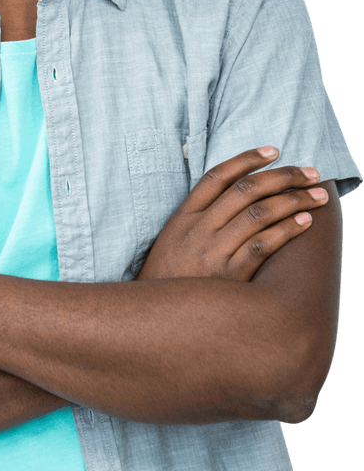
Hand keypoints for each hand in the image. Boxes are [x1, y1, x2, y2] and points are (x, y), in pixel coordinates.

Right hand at [136, 147, 328, 282]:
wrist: (153, 320)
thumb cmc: (167, 280)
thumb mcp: (171, 241)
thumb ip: (196, 217)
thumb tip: (227, 191)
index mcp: (183, 217)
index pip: (218, 176)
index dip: (247, 159)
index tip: (273, 150)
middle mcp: (198, 230)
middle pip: (246, 191)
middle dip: (283, 176)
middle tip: (310, 172)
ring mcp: (213, 252)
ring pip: (259, 214)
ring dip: (293, 200)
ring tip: (317, 195)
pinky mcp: (229, 277)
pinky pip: (262, 245)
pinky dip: (286, 230)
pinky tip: (304, 221)